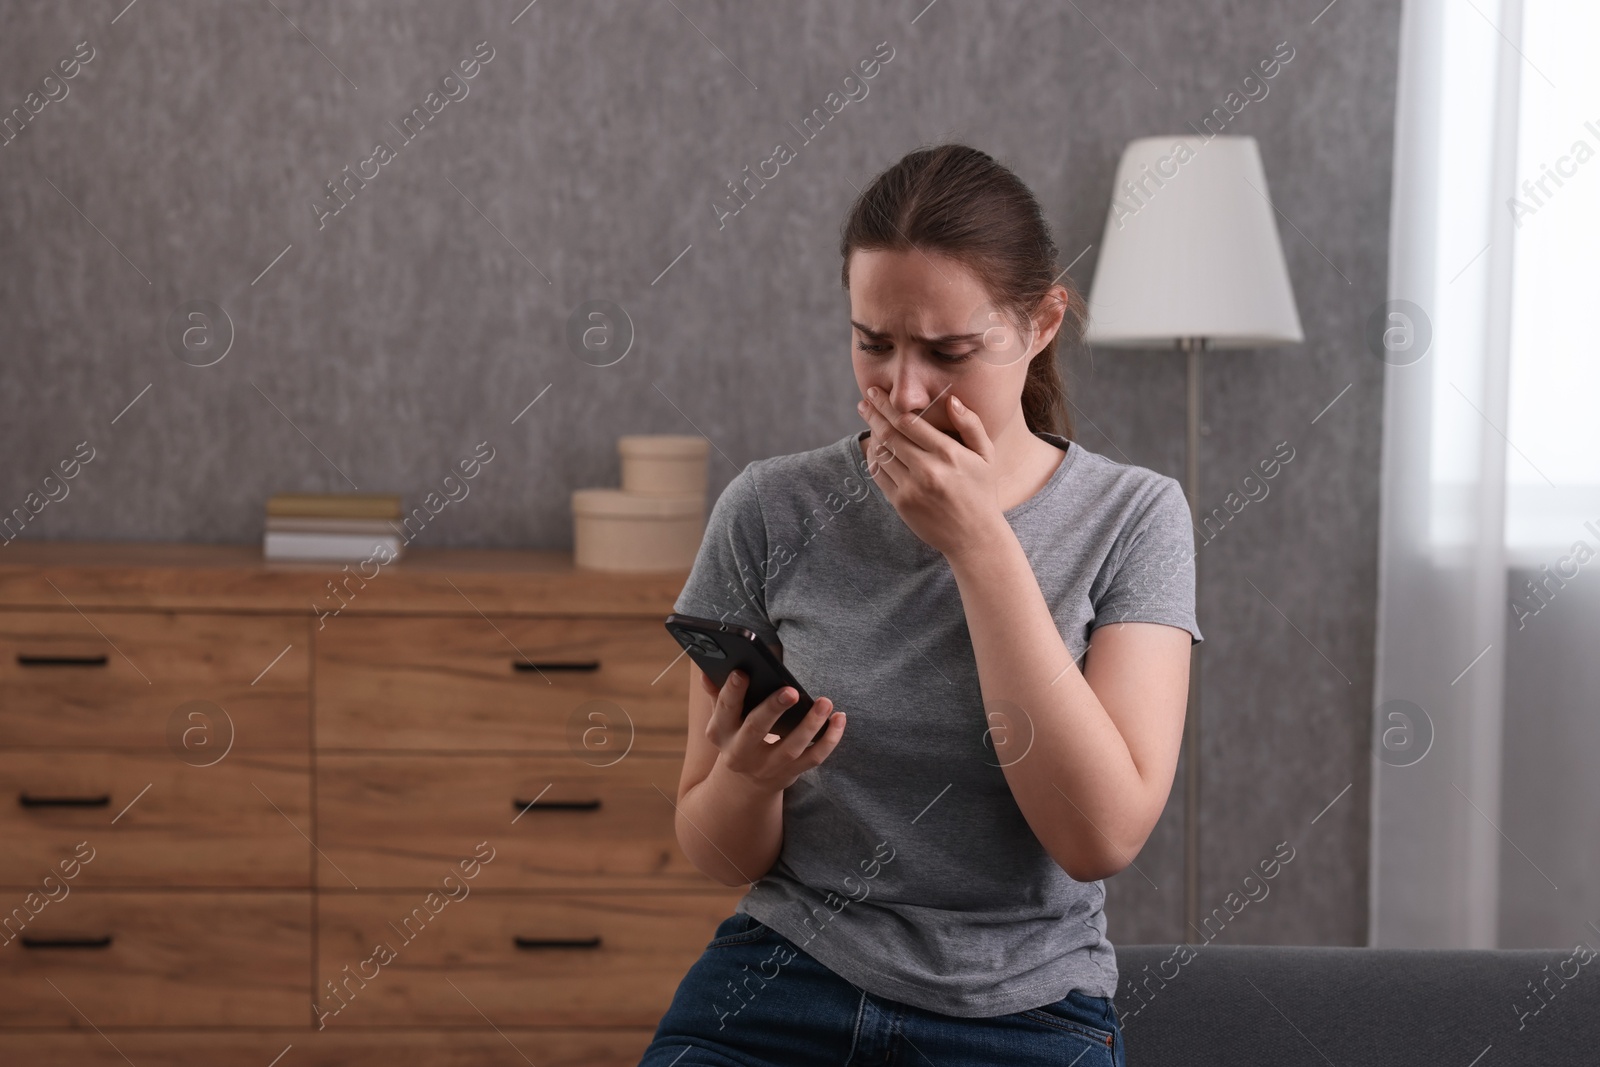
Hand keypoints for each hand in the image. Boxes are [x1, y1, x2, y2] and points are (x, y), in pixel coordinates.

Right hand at [703, 669, 844, 794]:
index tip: (742, 672)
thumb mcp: (722, 719)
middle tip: (791, 690)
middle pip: (757, 729)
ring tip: (825, 702)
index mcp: (721, 733)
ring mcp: (767, 766)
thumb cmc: (737, 735)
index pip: (725, 710)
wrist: (745, 782)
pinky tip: (840, 718)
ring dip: (810, 724)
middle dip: (773, 709)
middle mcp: (741, 753)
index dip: (732, 692)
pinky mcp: (790, 773)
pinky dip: (830, 739)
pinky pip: (814, 758)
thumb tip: (707, 671)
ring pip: (791, 747)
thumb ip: (717, 694)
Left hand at [858, 386, 1006, 558]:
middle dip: (874, 413)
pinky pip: (879, 474)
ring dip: (872, 433)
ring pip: (882, 453)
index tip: (877, 392)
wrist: (974, 537)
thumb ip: (971, 425)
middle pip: (890, 434)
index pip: (909, 421)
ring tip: (868, 418)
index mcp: (949, 454)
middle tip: (864, 401)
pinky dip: (873, 457)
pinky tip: (874, 446)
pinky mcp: (901, 503)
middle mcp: (928, 470)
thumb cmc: (981, 492)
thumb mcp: (986, 456)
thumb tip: (951, 400)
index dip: (889, 405)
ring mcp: (912, 488)